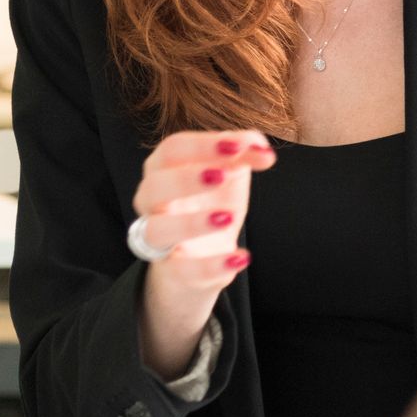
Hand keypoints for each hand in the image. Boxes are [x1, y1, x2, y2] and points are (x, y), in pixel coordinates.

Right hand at [132, 129, 274, 378]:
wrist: (206, 256)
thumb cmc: (212, 201)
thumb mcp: (231, 173)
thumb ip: (246, 152)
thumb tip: (264, 151)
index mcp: (163, 169)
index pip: (173, 149)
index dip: (203, 145)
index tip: (239, 145)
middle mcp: (151, 202)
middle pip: (154, 186)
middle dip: (185, 179)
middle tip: (222, 174)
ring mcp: (159, 239)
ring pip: (156, 230)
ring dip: (191, 223)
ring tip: (228, 217)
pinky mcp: (175, 271)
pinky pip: (184, 271)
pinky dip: (212, 266)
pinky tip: (241, 257)